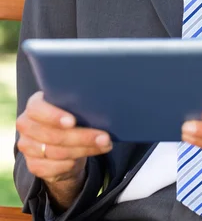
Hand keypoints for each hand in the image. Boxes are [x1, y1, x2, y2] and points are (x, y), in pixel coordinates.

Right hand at [16, 91, 111, 207]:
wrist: (62, 143)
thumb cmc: (71, 118)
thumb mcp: (72, 107)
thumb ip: (77, 105)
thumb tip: (101, 106)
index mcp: (34, 105)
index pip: (37, 109)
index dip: (54, 116)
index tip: (72, 121)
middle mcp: (26, 125)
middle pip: (52, 135)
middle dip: (82, 137)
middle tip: (104, 137)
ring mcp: (27, 146)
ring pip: (56, 152)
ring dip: (84, 150)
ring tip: (104, 145)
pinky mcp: (32, 165)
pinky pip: (53, 168)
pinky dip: (70, 164)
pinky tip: (84, 159)